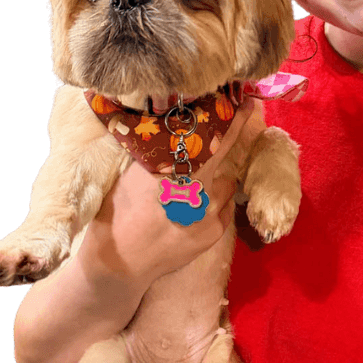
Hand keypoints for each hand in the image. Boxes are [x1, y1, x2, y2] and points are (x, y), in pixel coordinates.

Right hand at [78, 96, 253, 286]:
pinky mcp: (214, 231)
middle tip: (243, 116)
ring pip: (224, 184)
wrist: (120, 262)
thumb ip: (154, 154)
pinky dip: (213, 205)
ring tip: (194, 188)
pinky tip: (193, 211)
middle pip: (223, 155)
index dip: (231, 118)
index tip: (246, 100)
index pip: (207, 136)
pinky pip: (223, 209)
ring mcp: (208, 210)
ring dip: (215, 180)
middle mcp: (194, 186)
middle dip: (233, 135)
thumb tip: (170, 129)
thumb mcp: (130, 174)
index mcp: (169, 167)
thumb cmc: (116, 213)